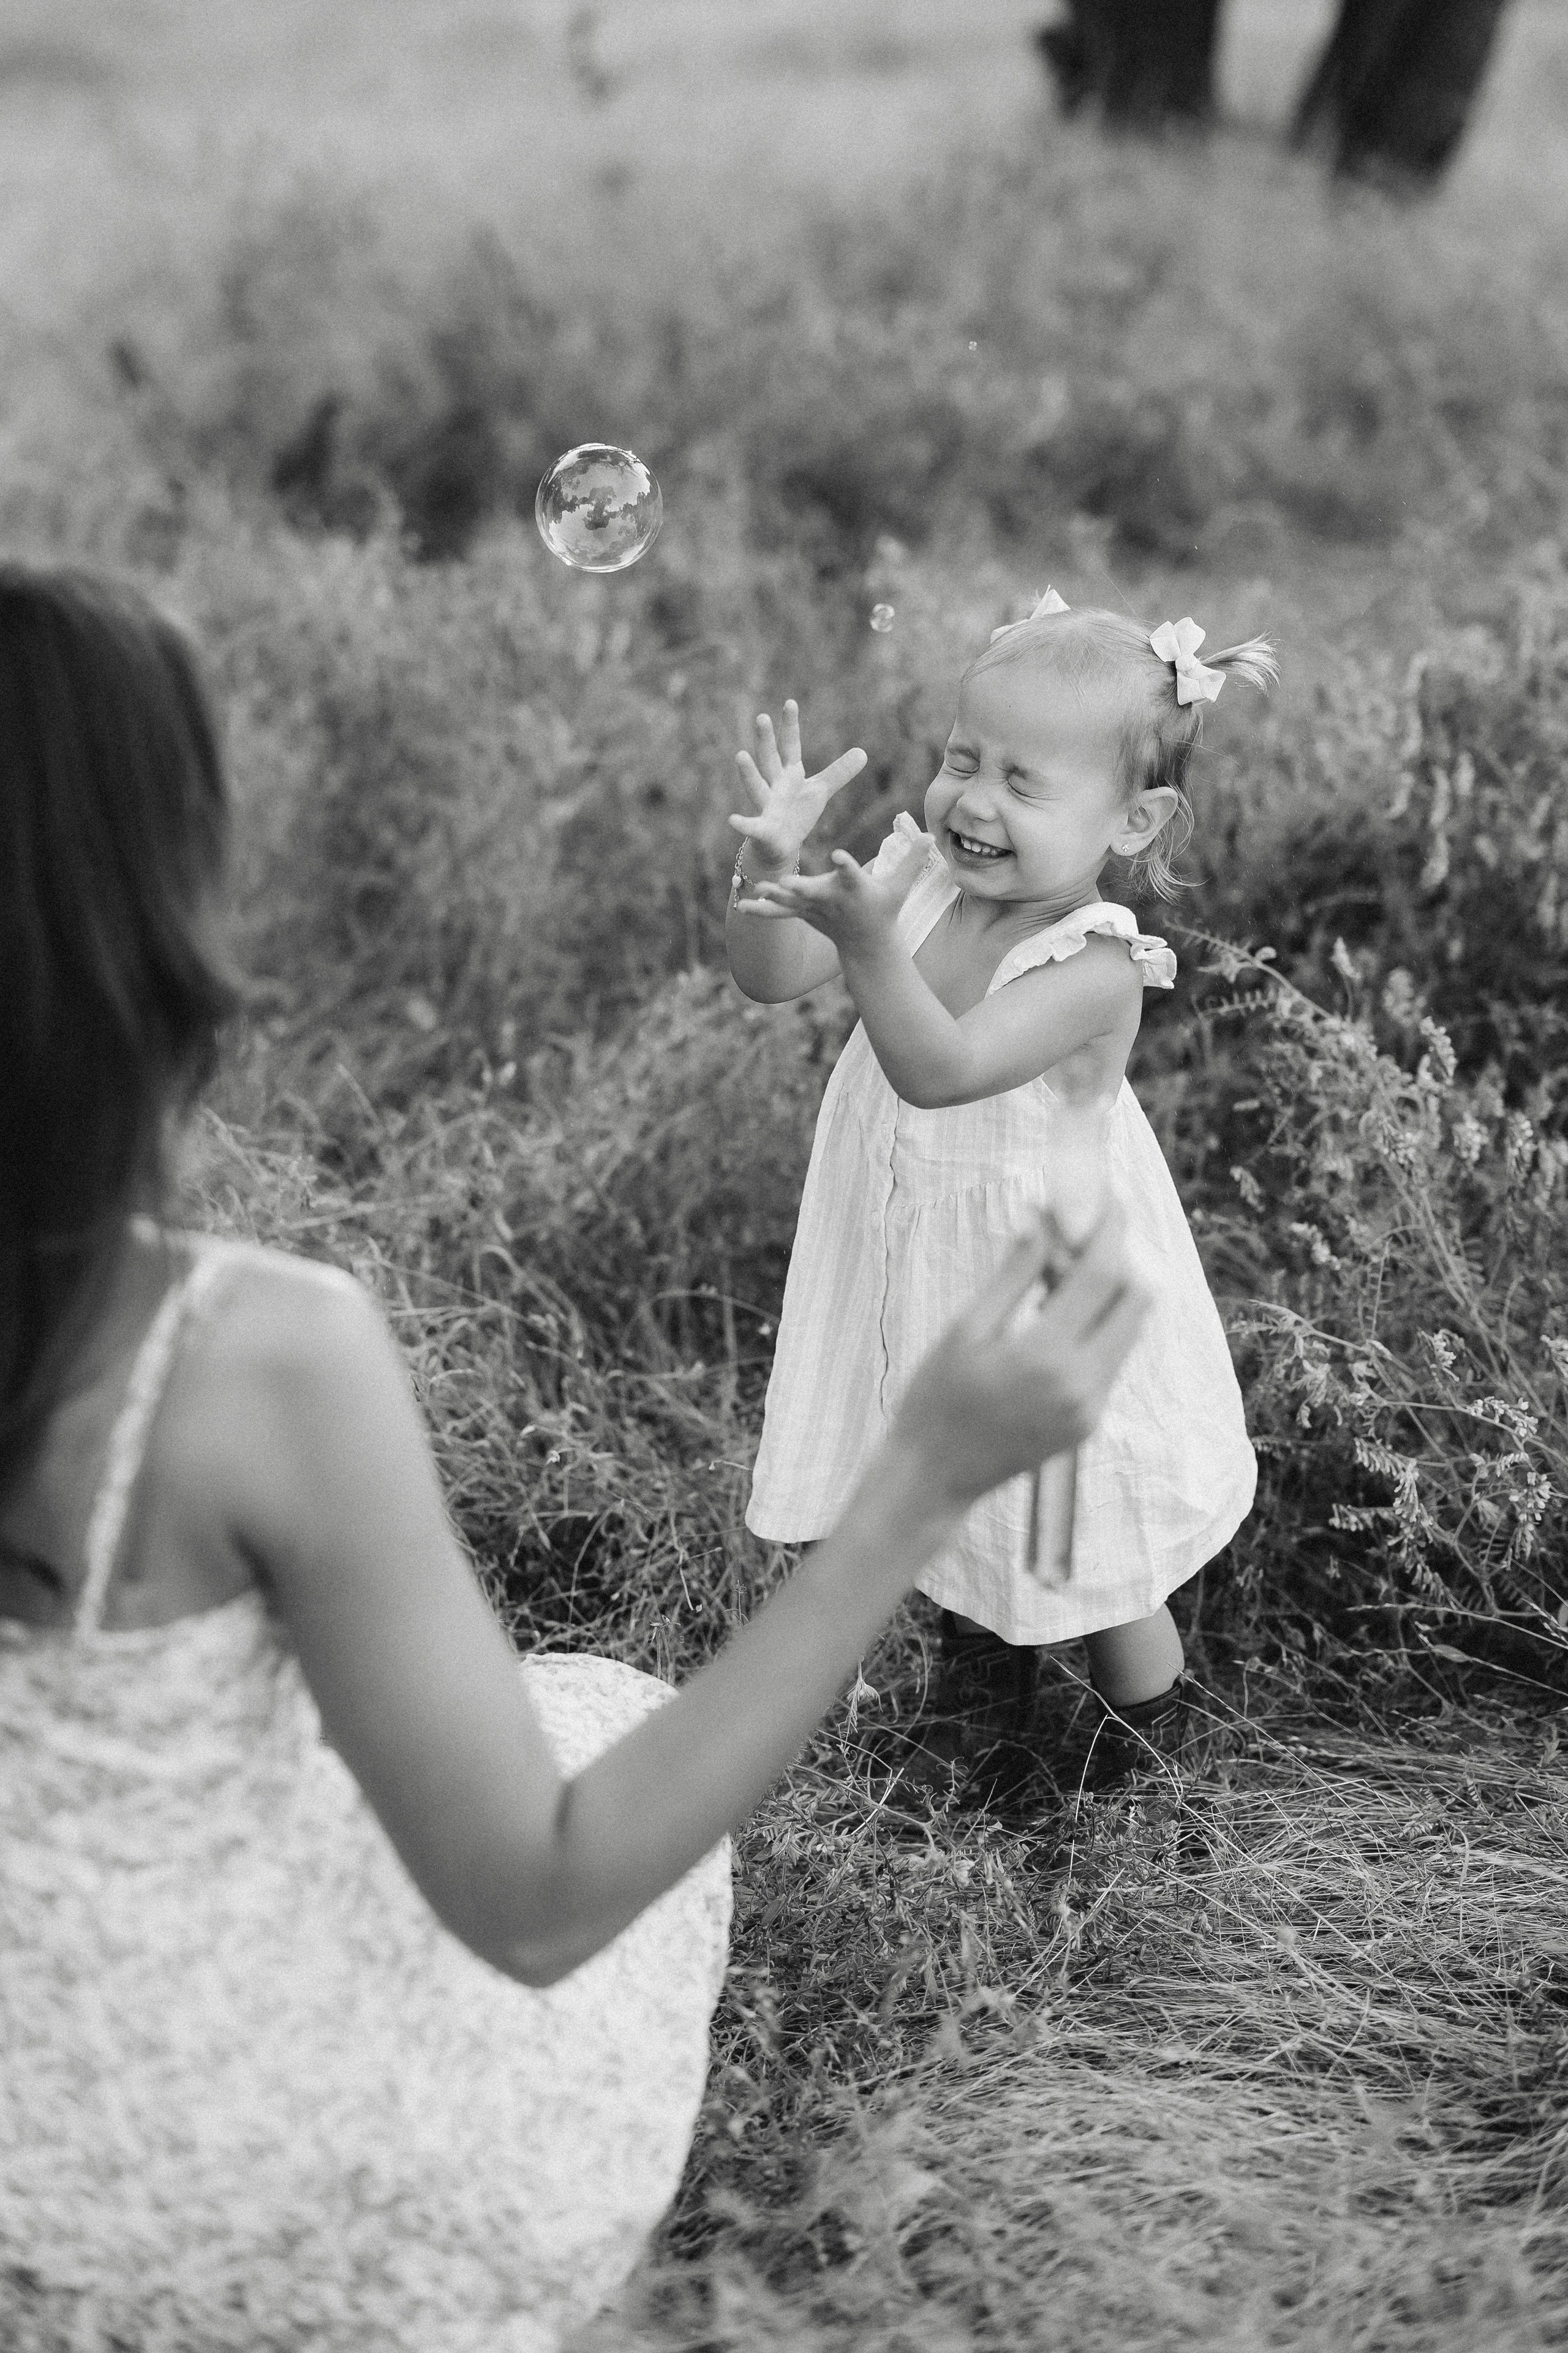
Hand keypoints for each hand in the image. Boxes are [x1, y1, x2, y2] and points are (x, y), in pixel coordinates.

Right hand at [731, 698, 867, 873]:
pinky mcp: (762, 831)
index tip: (790, 702)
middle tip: (762, 717)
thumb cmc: (796, 814)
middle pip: (769, 760)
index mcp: (789, 774)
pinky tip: (732, 820)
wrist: (778, 846)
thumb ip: (838, 772)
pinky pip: (752, 827)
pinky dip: (743, 824)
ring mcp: (766, 807)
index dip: (790, 725)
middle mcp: (774, 786)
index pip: (790, 745)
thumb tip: (863, 752)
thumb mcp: (819, 791)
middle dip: (766, 740)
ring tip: (740, 755)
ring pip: (756, 787)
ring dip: (749, 773)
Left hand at [733, 824, 932, 955]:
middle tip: (783, 882)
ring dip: (773, 897)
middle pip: (815, 892)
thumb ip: (913, 860)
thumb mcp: (901, 886)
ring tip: (755, 888)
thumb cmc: (885, 910)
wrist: (867, 946)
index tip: (839, 856)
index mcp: (857, 890)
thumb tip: (931, 835)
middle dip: (800, 889)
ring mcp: (817, 910)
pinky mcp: (804, 915)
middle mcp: (834, 901)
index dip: (847, 866)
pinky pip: (779, 914)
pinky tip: (741, 907)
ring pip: (792, 903)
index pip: (853, 875)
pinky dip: (761, 911)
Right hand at [889, 1204, 1147, 1509]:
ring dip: (1111, 1294)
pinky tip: (1058, 1316)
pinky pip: (1111, 1360)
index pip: (1102, 1276)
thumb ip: (1013, 1273)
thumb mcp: (966, 1327)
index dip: (1111, 1230)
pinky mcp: (1089, 1423)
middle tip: (1087, 1237)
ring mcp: (1091, 1408)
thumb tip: (1043, 1219)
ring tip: (1061, 1274)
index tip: (1110, 1201)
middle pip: (1136, 1302)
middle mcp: (1081, 1384)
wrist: (934, 1475)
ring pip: (1129, 1331)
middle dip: (1122, 1260)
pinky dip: (1098, 1328)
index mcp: (1046, 1355)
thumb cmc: (937, 1396)